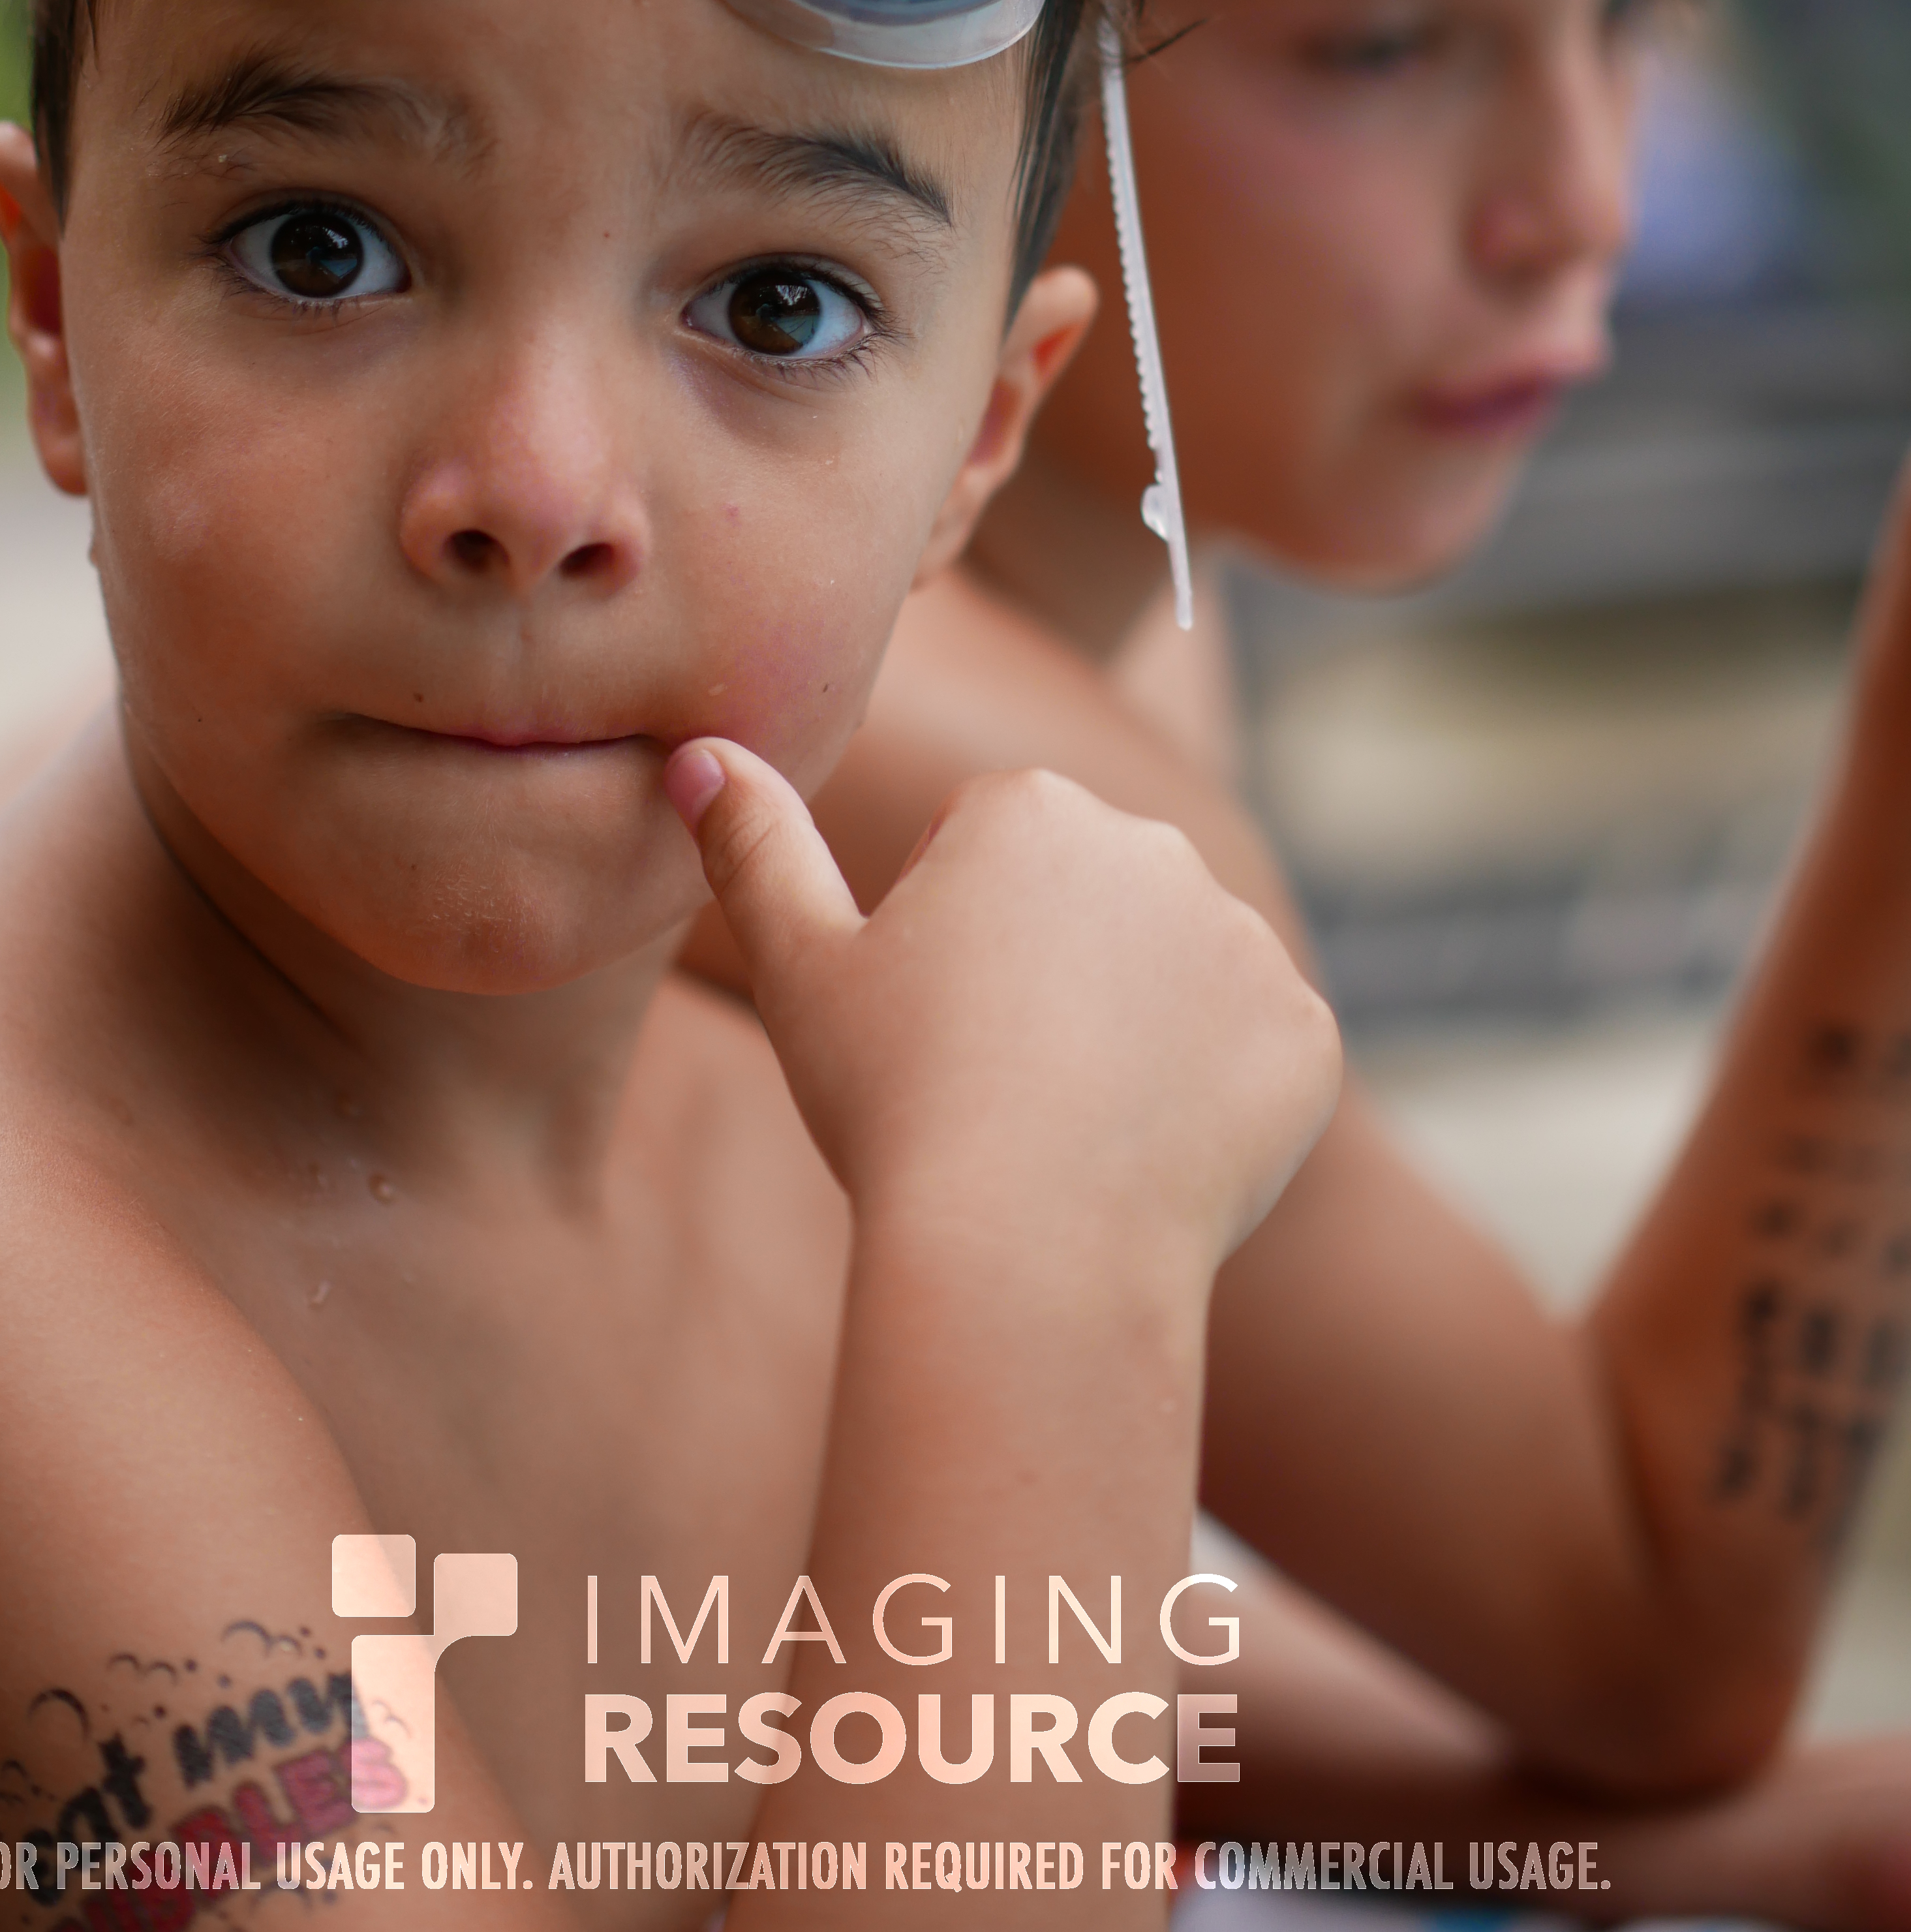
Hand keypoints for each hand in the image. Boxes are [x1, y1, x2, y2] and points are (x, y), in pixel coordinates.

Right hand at [664, 742, 1339, 1270]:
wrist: (1030, 1251)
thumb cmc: (898, 1104)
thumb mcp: (799, 968)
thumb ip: (753, 844)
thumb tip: (696, 749)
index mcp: (1028, 805)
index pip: (982, 853)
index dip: (943, 948)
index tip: (928, 1026)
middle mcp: (1151, 843)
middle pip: (1087, 902)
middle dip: (1049, 973)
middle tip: (995, 1082)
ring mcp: (1242, 936)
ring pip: (1174, 976)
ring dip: (1134, 1032)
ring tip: (1071, 1127)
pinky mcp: (1304, 1032)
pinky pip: (1255, 1053)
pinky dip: (1213, 1101)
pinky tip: (1150, 1157)